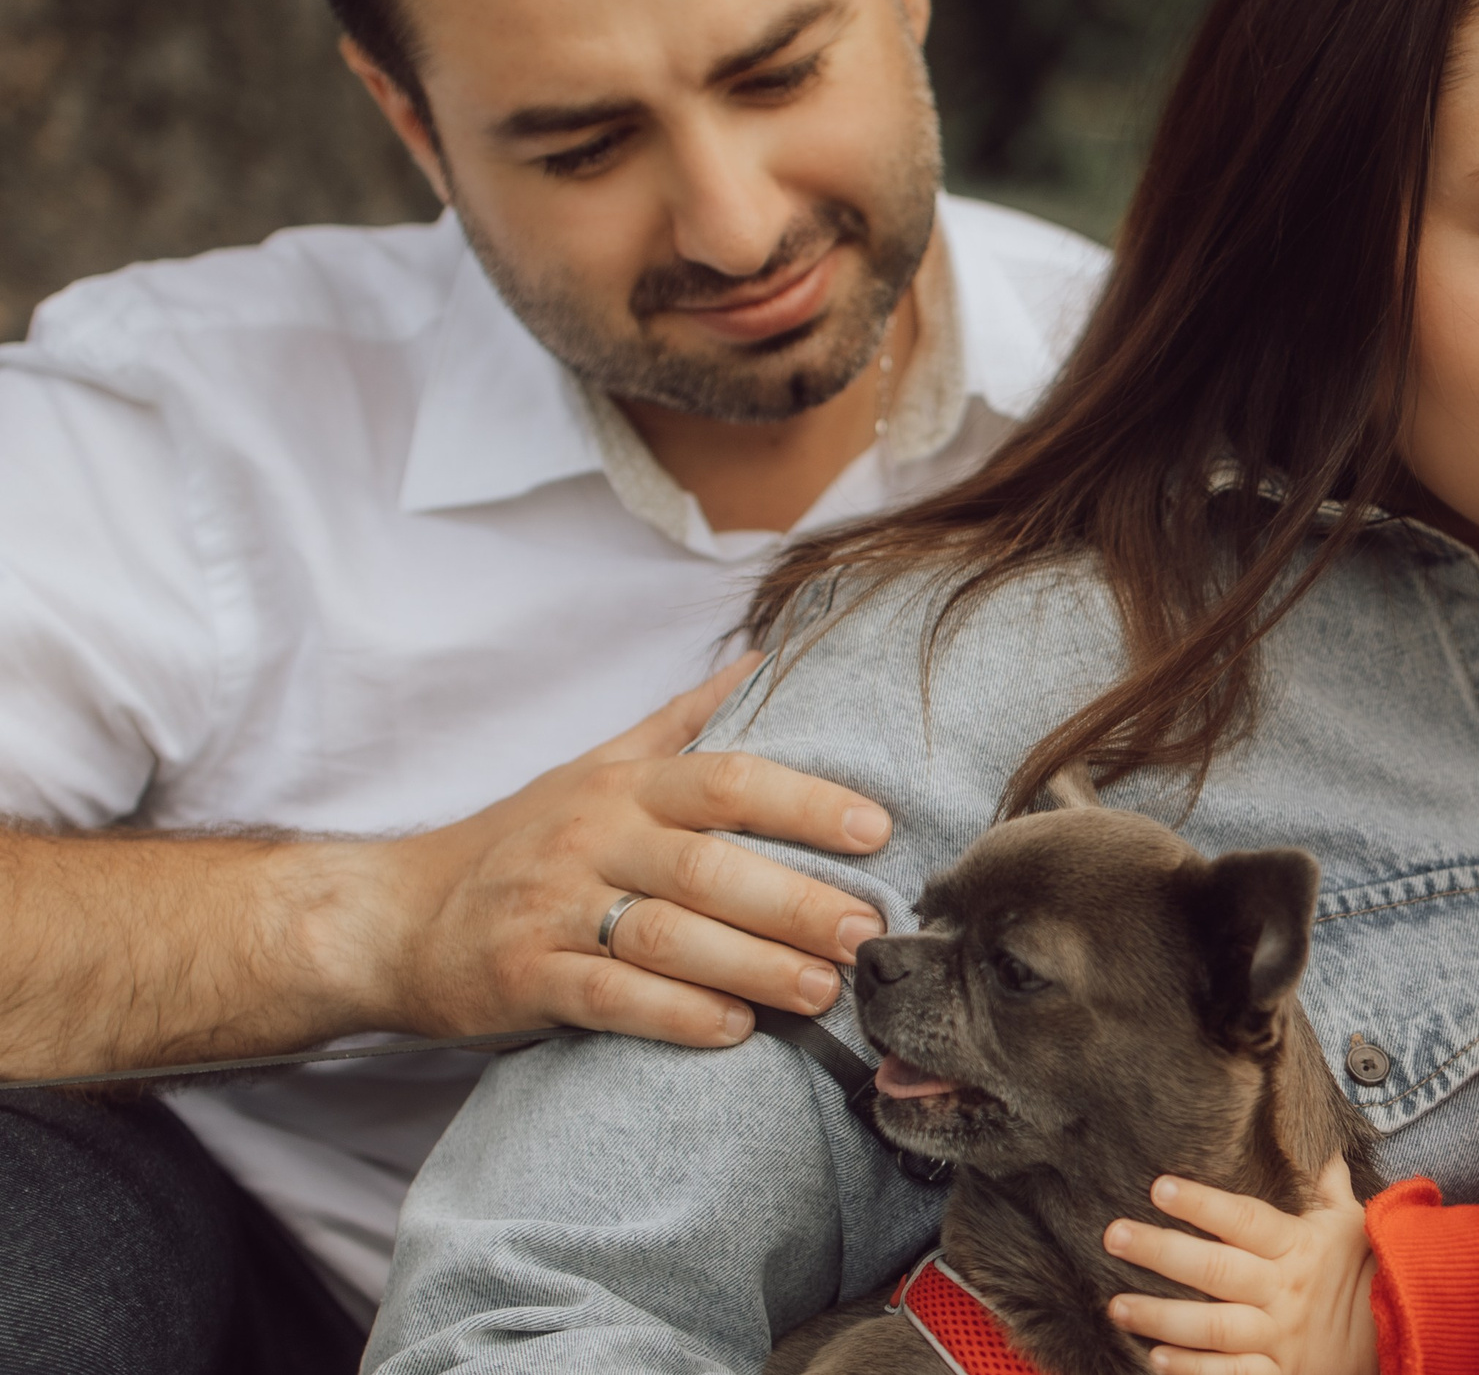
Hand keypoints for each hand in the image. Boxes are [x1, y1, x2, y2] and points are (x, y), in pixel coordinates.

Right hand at [366, 655, 891, 1046]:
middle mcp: (593, 839)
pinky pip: (609, 998)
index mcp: (623, 787)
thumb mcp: (597, 767)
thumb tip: (766, 659)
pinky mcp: (524, 977)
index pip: (726, 778)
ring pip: (668, 936)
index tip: (875, 830)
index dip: (804, 801)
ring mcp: (554, 909)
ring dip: (754, 966)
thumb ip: (683, 722)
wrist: (393, 916)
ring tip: (821, 991)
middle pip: (709, 865)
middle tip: (865, 932)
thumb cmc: (521, 840)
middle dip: (796, 901)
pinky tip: (734, 1029)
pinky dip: (677, 1015)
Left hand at [1104, 1156, 1376, 1374]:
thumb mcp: (1352, 1223)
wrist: (1404, 1334)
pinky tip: (1155, 1359)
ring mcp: (1278, 1338)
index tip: (1159, 1186)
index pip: (1243, 1220)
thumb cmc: (1369, 1271)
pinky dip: (1193, 1371)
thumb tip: (1324, 1145)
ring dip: (1161, 1317)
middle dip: (1161, 1252)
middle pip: (1215, 1271)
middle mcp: (1283, 1292)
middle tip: (1113, 1236)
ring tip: (1116, 1305)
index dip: (1201, 1204)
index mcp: (1298, 1247)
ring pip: (1213, 1327)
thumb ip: (1329, 1186)